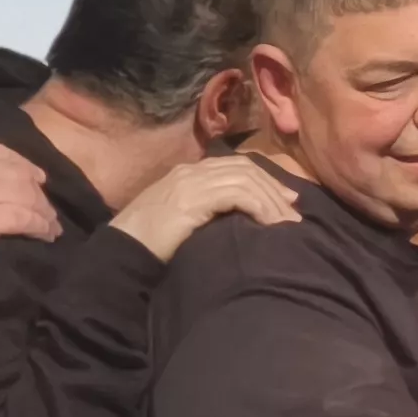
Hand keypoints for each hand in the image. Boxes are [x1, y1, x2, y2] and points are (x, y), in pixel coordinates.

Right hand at [0, 127, 57, 284]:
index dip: (20, 163)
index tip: (33, 175)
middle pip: (18, 172)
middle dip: (37, 187)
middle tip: (47, 202)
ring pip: (27, 195)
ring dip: (44, 210)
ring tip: (51, 223)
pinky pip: (26, 218)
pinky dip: (41, 225)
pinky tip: (47, 234)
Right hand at [112, 154, 298, 261]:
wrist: (123, 250)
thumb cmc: (150, 243)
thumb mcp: (182, 220)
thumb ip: (205, 210)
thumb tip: (235, 218)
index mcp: (188, 173)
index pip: (236, 165)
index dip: (264, 179)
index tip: (285, 199)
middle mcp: (192, 171)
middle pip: (246, 169)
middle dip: (274, 188)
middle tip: (294, 210)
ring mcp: (192, 182)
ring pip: (246, 180)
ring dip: (272, 200)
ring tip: (287, 222)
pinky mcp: (194, 198)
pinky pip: (239, 194)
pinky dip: (260, 206)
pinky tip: (270, 224)